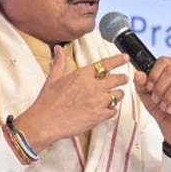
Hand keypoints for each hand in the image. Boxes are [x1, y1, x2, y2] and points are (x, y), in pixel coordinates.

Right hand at [13, 48, 129, 152]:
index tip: (126, 58)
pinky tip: (106, 110)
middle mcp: (93, 86)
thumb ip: (60, 63)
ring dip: (117, 94)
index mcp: (82, 75)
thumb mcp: (52, 79)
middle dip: (122, 78)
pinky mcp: (99, 116)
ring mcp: (98, 102)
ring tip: (114, 95)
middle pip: (117, 79)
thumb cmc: (47, 101)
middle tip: (123, 79)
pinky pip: (114, 110)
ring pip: (118, 95)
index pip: (105, 64)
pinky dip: (112, 110)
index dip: (118, 60)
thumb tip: (58, 49)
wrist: (45, 122)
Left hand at [134, 57, 170, 148]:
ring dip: (168, 96)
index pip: (163, 61)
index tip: (149, 87)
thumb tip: (139, 74)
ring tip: (164, 106)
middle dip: (160, 87)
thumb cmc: (161, 107)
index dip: (154, 74)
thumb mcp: (146, 96)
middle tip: (156, 99)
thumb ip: (141, 84)